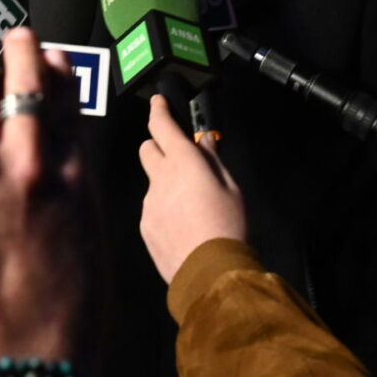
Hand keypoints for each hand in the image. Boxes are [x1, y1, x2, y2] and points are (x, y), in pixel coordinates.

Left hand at [137, 93, 245, 283]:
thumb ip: (213, 160)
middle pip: (147, 149)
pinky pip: (152, 208)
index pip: (162, 126)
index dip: (159, 110)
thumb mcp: (231, 188)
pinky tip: (183, 226)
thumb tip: (204, 141)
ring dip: (165, 184)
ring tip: (191, 206)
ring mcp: (149, 204)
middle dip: (159, 148)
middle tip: (180, 159)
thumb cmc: (227, 227)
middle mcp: (160, 179)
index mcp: (183, 163)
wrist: (210, 274)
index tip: (158, 102)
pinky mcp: (145, 226)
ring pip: (152, 182)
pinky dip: (164, 209)